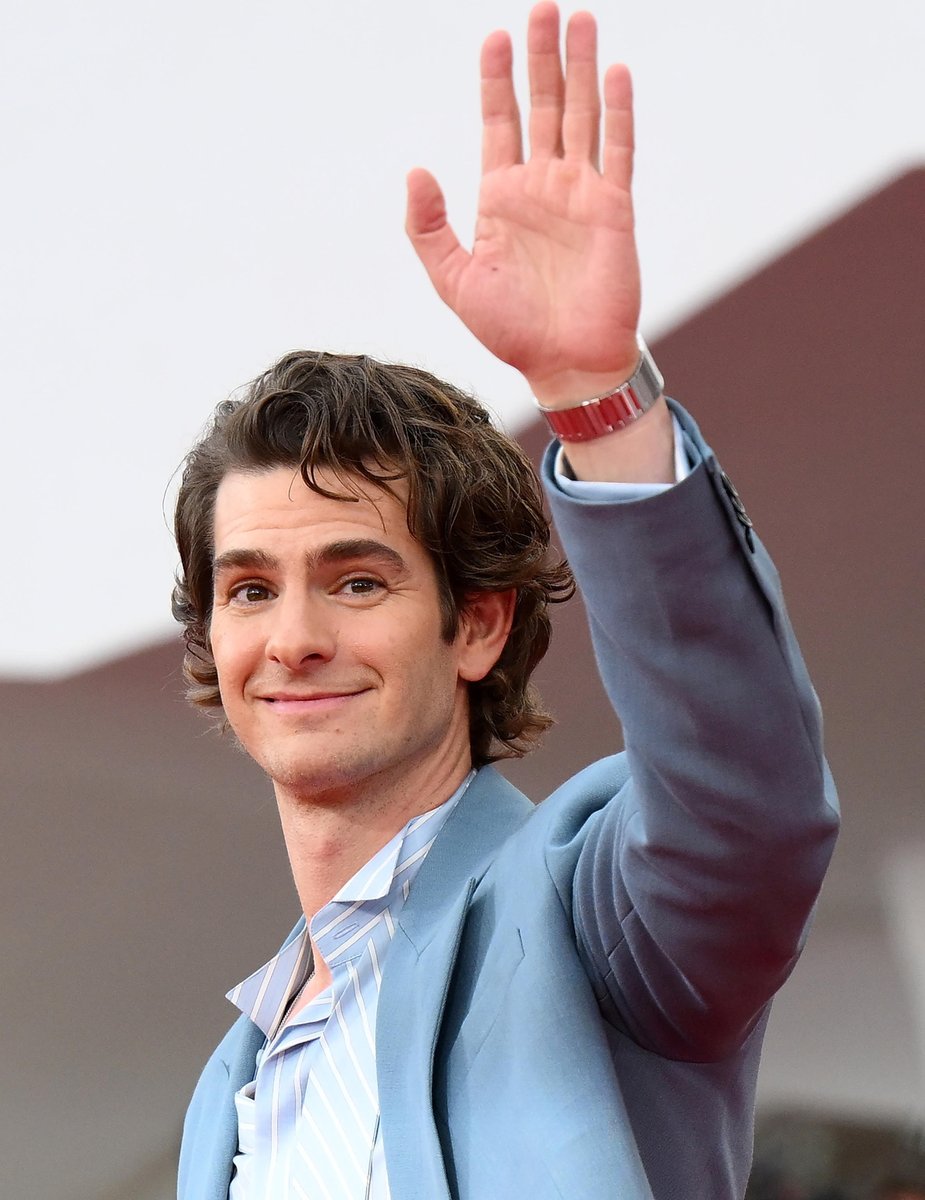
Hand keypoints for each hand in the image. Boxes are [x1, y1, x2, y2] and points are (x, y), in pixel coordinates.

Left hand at [406, 2, 641, 405]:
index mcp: (501, 198)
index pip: (499, 122)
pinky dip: (618, 111)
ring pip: (580, 115)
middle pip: (541, 105)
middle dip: (541, 56)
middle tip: (543, 7)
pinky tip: (615, 72)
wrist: (564, 363)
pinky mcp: (614, 209)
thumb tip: (415, 171)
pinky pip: (618, 150)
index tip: (494, 37)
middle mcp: (541, 186)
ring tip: (579, 20)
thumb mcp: (454, 281)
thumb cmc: (510, 330)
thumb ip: (430, 228)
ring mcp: (580, 193)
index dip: (496, 80)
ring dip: (580, 68)